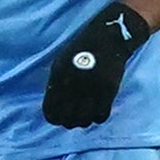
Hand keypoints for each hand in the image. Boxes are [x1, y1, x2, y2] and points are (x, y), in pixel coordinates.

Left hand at [43, 0, 149, 127]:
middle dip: (69, 121)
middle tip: (73, 117)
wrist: (108, 37)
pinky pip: (101, 116)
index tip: (58, 117)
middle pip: (67, 120)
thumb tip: (54, 106)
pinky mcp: (108, 91)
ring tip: (86, 114)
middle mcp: (73, 86)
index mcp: (58, 78)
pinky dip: (98, 117)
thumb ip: (55, 84)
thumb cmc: (81, 49)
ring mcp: (92, 89)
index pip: (51, 111)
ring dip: (84, 120)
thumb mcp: (61, 63)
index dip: (54, 118)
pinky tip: (98, 110)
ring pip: (85, 121)